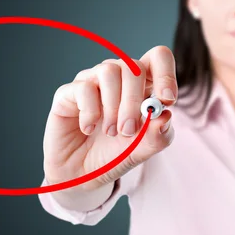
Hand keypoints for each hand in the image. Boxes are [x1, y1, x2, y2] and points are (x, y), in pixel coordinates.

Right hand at [43, 45, 176, 191]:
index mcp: (141, 85)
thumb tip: (165, 114)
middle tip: (128, 130)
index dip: (165, 73)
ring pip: (109, 71)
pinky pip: (84, 87)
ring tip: (110, 131)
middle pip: (133, 66)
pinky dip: (90, 112)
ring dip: (113, 106)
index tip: (166, 100)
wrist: (83, 176)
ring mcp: (92, 82)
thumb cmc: (115, 156)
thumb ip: (159, 134)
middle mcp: (117, 78)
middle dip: (134, 100)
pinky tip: (89, 128)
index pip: (157, 57)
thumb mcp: (143, 149)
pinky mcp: (68, 92)